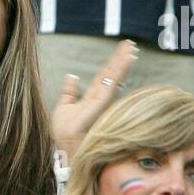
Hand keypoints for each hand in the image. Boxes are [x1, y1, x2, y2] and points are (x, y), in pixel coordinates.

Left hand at [51, 39, 136, 162]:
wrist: (65, 151)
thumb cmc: (64, 135)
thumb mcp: (62, 109)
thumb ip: (69, 93)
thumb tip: (72, 76)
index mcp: (91, 99)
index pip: (104, 77)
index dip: (113, 63)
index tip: (123, 49)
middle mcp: (99, 99)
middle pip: (111, 75)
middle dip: (121, 59)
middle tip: (131, 44)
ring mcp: (101, 102)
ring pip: (113, 78)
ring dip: (121, 62)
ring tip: (130, 49)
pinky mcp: (100, 106)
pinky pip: (110, 85)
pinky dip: (117, 73)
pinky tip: (123, 62)